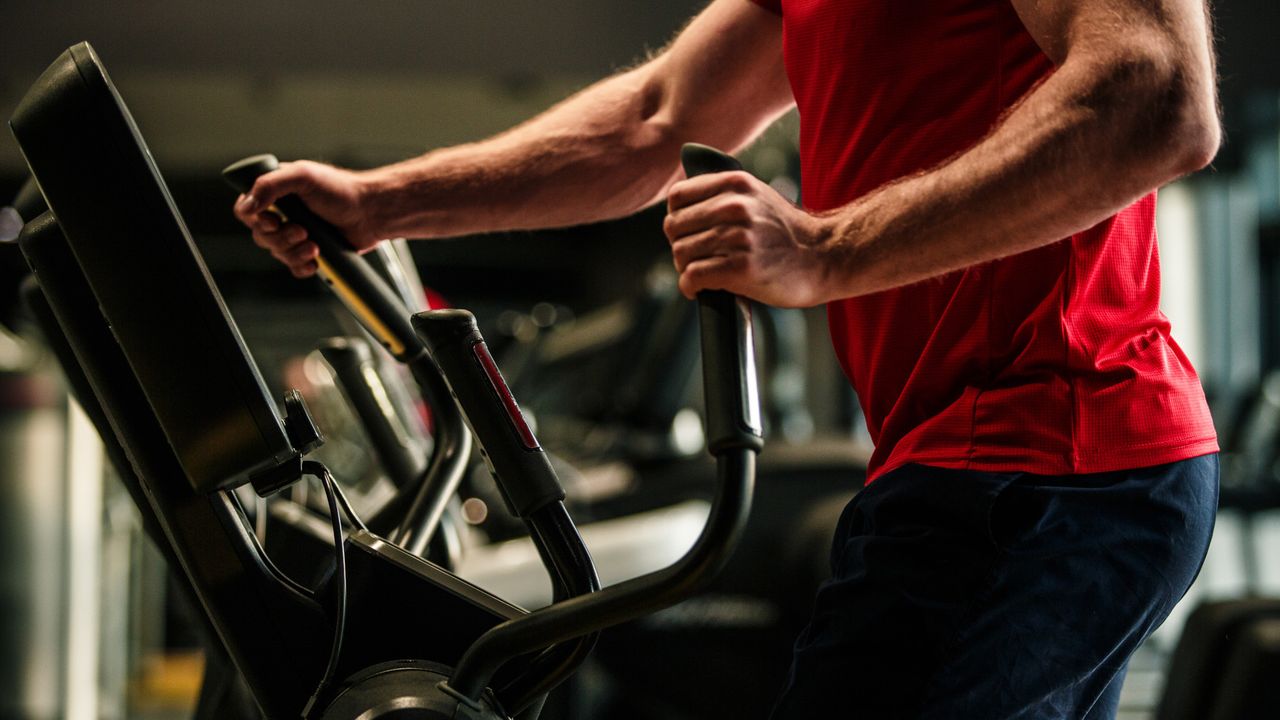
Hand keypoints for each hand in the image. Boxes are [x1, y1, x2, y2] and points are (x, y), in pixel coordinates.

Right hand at [231, 160, 378, 277]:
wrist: (371, 213)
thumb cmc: (342, 190)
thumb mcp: (303, 176)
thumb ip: (270, 185)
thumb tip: (248, 206)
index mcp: (276, 193)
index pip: (246, 210)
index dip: (255, 220)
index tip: (273, 221)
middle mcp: (283, 214)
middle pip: (260, 236)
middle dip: (281, 238)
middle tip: (303, 231)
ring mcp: (296, 234)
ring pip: (278, 253)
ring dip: (294, 252)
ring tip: (315, 245)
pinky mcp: (311, 251)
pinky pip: (294, 267)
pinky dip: (302, 266)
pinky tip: (316, 259)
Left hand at [663, 170, 833, 307]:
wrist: (823, 258)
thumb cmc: (785, 234)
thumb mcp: (756, 197)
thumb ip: (722, 195)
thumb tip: (677, 207)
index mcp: (735, 184)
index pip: (677, 197)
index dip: (677, 218)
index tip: (687, 233)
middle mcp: (735, 206)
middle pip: (674, 227)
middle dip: (680, 246)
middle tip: (695, 259)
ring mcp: (738, 237)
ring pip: (681, 253)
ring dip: (686, 269)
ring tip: (701, 274)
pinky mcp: (740, 268)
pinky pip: (692, 276)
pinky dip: (689, 287)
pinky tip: (696, 290)